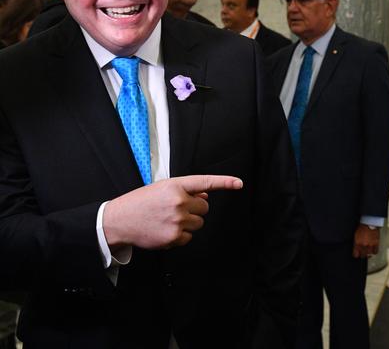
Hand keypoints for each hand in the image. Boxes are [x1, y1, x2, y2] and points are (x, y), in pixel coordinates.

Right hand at [103, 175, 241, 248]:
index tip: (239, 183)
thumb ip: (186, 190)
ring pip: (199, 223)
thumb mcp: (163, 189)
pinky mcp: (174, 237)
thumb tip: (206, 196)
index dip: (224, 182)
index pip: (205, 182)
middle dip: (195, 209)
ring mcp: (177, 220)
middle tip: (175, 209)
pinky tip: (165, 230)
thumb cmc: (142, 202)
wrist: (119, 220)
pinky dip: (181, 235)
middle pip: (204, 207)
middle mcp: (179, 201)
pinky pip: (190, 237)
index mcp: (176, 185)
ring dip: (189, 222)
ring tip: (169, 219)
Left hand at [352, 224, 379, 258]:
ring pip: (369, 255)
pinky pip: (375, 252)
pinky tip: (373, 249)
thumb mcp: (355, 236)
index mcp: (357, 243)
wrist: (369, 223)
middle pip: (362, 256)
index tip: (357, 254)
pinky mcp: (376, 243)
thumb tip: (356, 249)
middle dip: (362, 254)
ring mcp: (370, 245)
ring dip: (368, 254)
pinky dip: (374, 251)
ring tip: (368, 251)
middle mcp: (363, 245)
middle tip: (362, 252)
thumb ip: (356, 243)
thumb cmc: (362, 228)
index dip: (356, 255)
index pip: (355, 255)